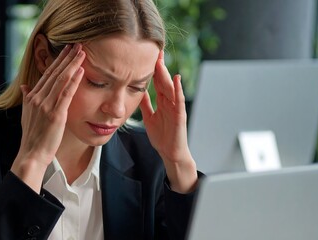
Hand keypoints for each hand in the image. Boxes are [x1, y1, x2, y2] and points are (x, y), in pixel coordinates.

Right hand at [11, 43, 85, 192]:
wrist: (32, 154)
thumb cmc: (33, 136)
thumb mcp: (27, 115)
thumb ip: (27, 99)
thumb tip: (25, 87)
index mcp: (32, 97)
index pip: (47, 74)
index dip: (57, 61)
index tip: (66, 50)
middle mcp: (38, 98)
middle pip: (54, 73)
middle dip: (66, 58)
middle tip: (77, 44)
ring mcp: (46, 105)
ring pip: (61, 80)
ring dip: (72, 65)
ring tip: (82, 52)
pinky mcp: (55, 114)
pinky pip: (66, 94)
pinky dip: (74, 81)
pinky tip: (81, 71)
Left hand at [139, 51, 197, 192]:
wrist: (170, 153)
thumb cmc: (162, 136)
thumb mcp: (149, 117)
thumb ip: (145, 104)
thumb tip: (138, 90)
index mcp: (162, 102)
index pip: (156, 81)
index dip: (151, 69)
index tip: (146, 55)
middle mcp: (169, 102)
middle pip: (163, 80)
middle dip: (158, 66)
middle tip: (153, 50)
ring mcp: (175, 108)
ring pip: (170, 87)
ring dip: (165, 74)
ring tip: (160, 61)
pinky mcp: (180, 116)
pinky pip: (179, 101)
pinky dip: (178, 89)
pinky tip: (176, 79)